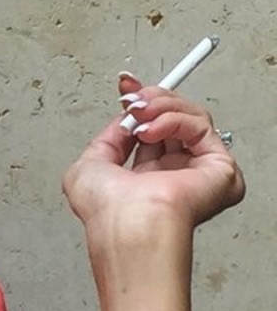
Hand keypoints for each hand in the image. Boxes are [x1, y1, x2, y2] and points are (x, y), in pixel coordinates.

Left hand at [62, 75, 243, 233]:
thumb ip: (106, 141)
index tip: (126, 87)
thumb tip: (124, 121)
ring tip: (139, 115)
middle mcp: (174, 175)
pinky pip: (201, 125)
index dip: (142, 103)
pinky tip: (151, 131)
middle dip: (151, 100)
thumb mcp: (89, 166)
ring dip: (160, 107)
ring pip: (191, 116)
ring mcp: (198, 171)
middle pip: (174, 118)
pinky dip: (174, 119)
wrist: (127, 224)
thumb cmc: (107, 211)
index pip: (153, 129)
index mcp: (147, 178)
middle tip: (132, 100)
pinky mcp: (220, 168)